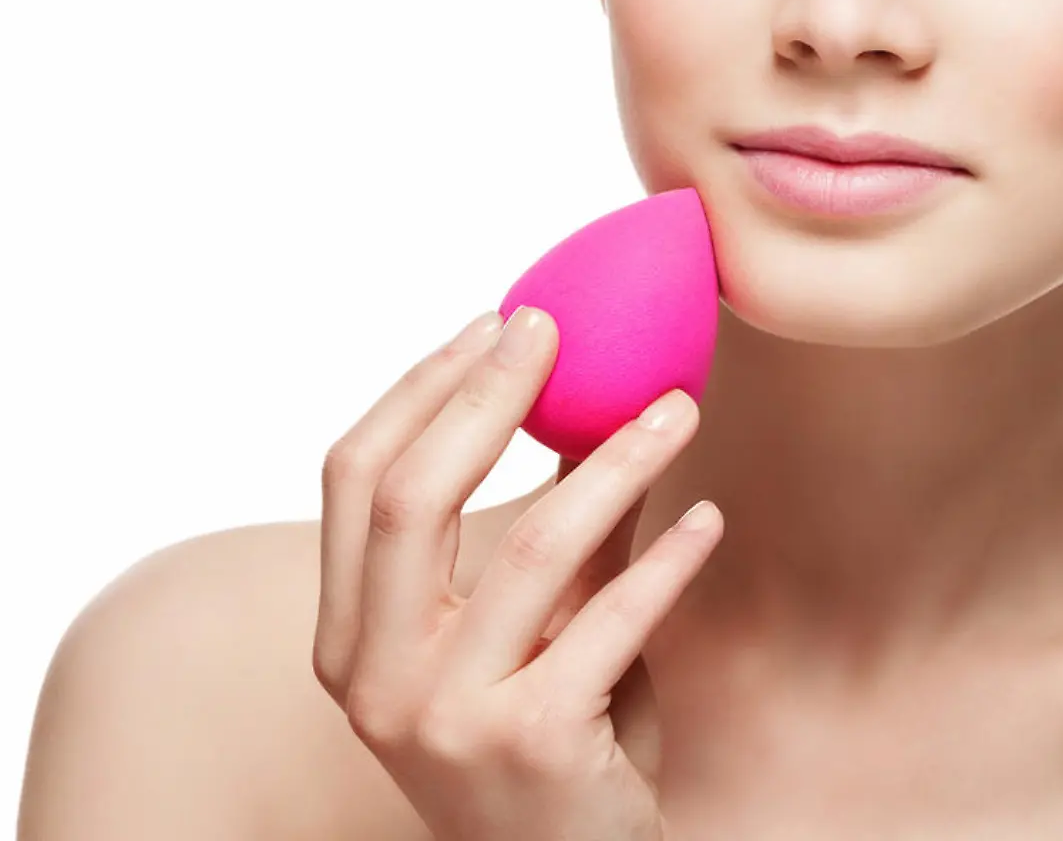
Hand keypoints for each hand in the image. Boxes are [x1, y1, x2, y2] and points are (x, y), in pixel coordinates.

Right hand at [312, 306, 722, 840]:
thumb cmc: (541, 740)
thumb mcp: (521, 629)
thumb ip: (546, 528)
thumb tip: (585, 397)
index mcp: (349, 638)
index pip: (353, 478)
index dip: (418, 388)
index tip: (491, 322)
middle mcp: (376, 679)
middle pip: (412, 496)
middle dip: (486, 394)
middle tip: (554, 328)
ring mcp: (447, 717)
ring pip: (531, 544)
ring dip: (616, 460)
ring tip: (677, 409)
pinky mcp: (535, 746)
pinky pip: (612, 617)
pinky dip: (668, 557)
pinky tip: (706, 516)